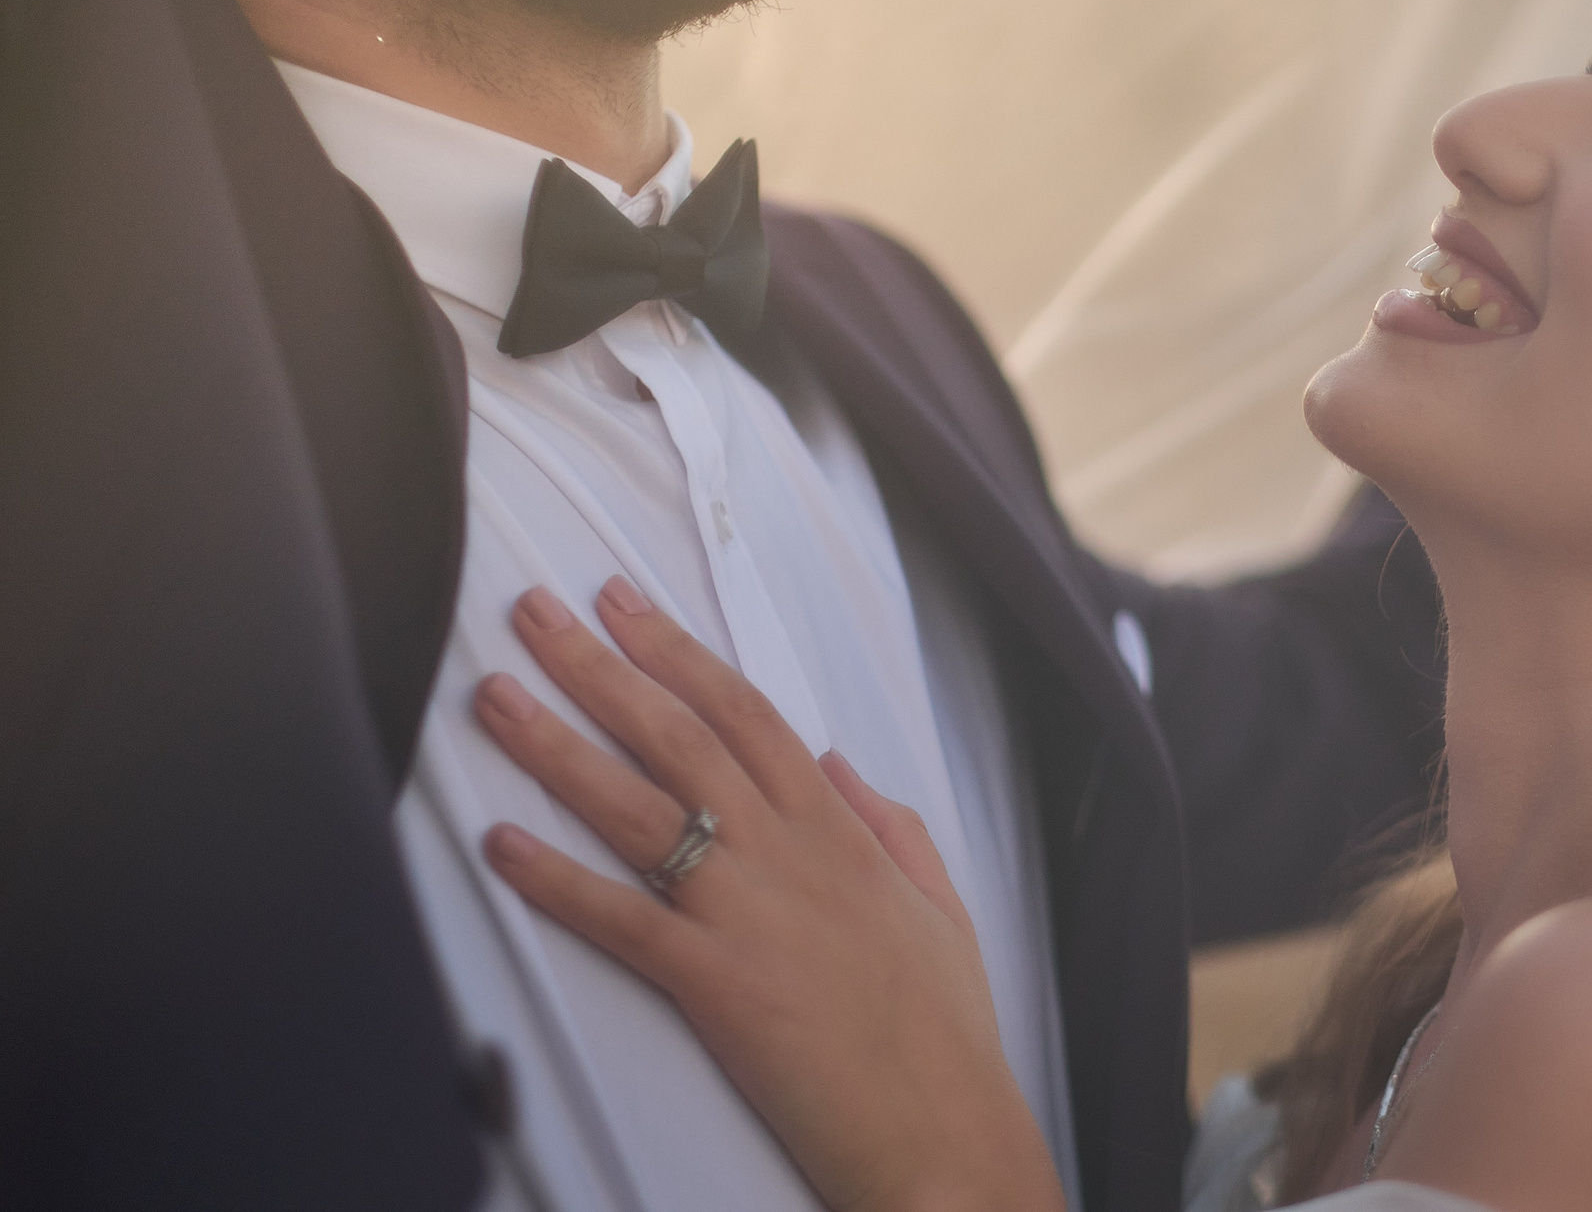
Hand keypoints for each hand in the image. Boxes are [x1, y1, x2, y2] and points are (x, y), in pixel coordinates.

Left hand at [475, 581, 1066, 1211]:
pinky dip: (557, 881)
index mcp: (839, 831)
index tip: (626, 607)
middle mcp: (788, 855)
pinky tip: (506, 846)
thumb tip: (839, 767)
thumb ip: (887, 824)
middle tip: (537, 616)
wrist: (946, 1132)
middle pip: (678, 734)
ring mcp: (749, 915)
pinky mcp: (716, 985)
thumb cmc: (942, 1033)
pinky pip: (620, 920)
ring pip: (638, 807)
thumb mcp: (936, 904)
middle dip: (600, 666)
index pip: (745, 713)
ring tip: (498, 700)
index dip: (678, 652)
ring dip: (556, 746)